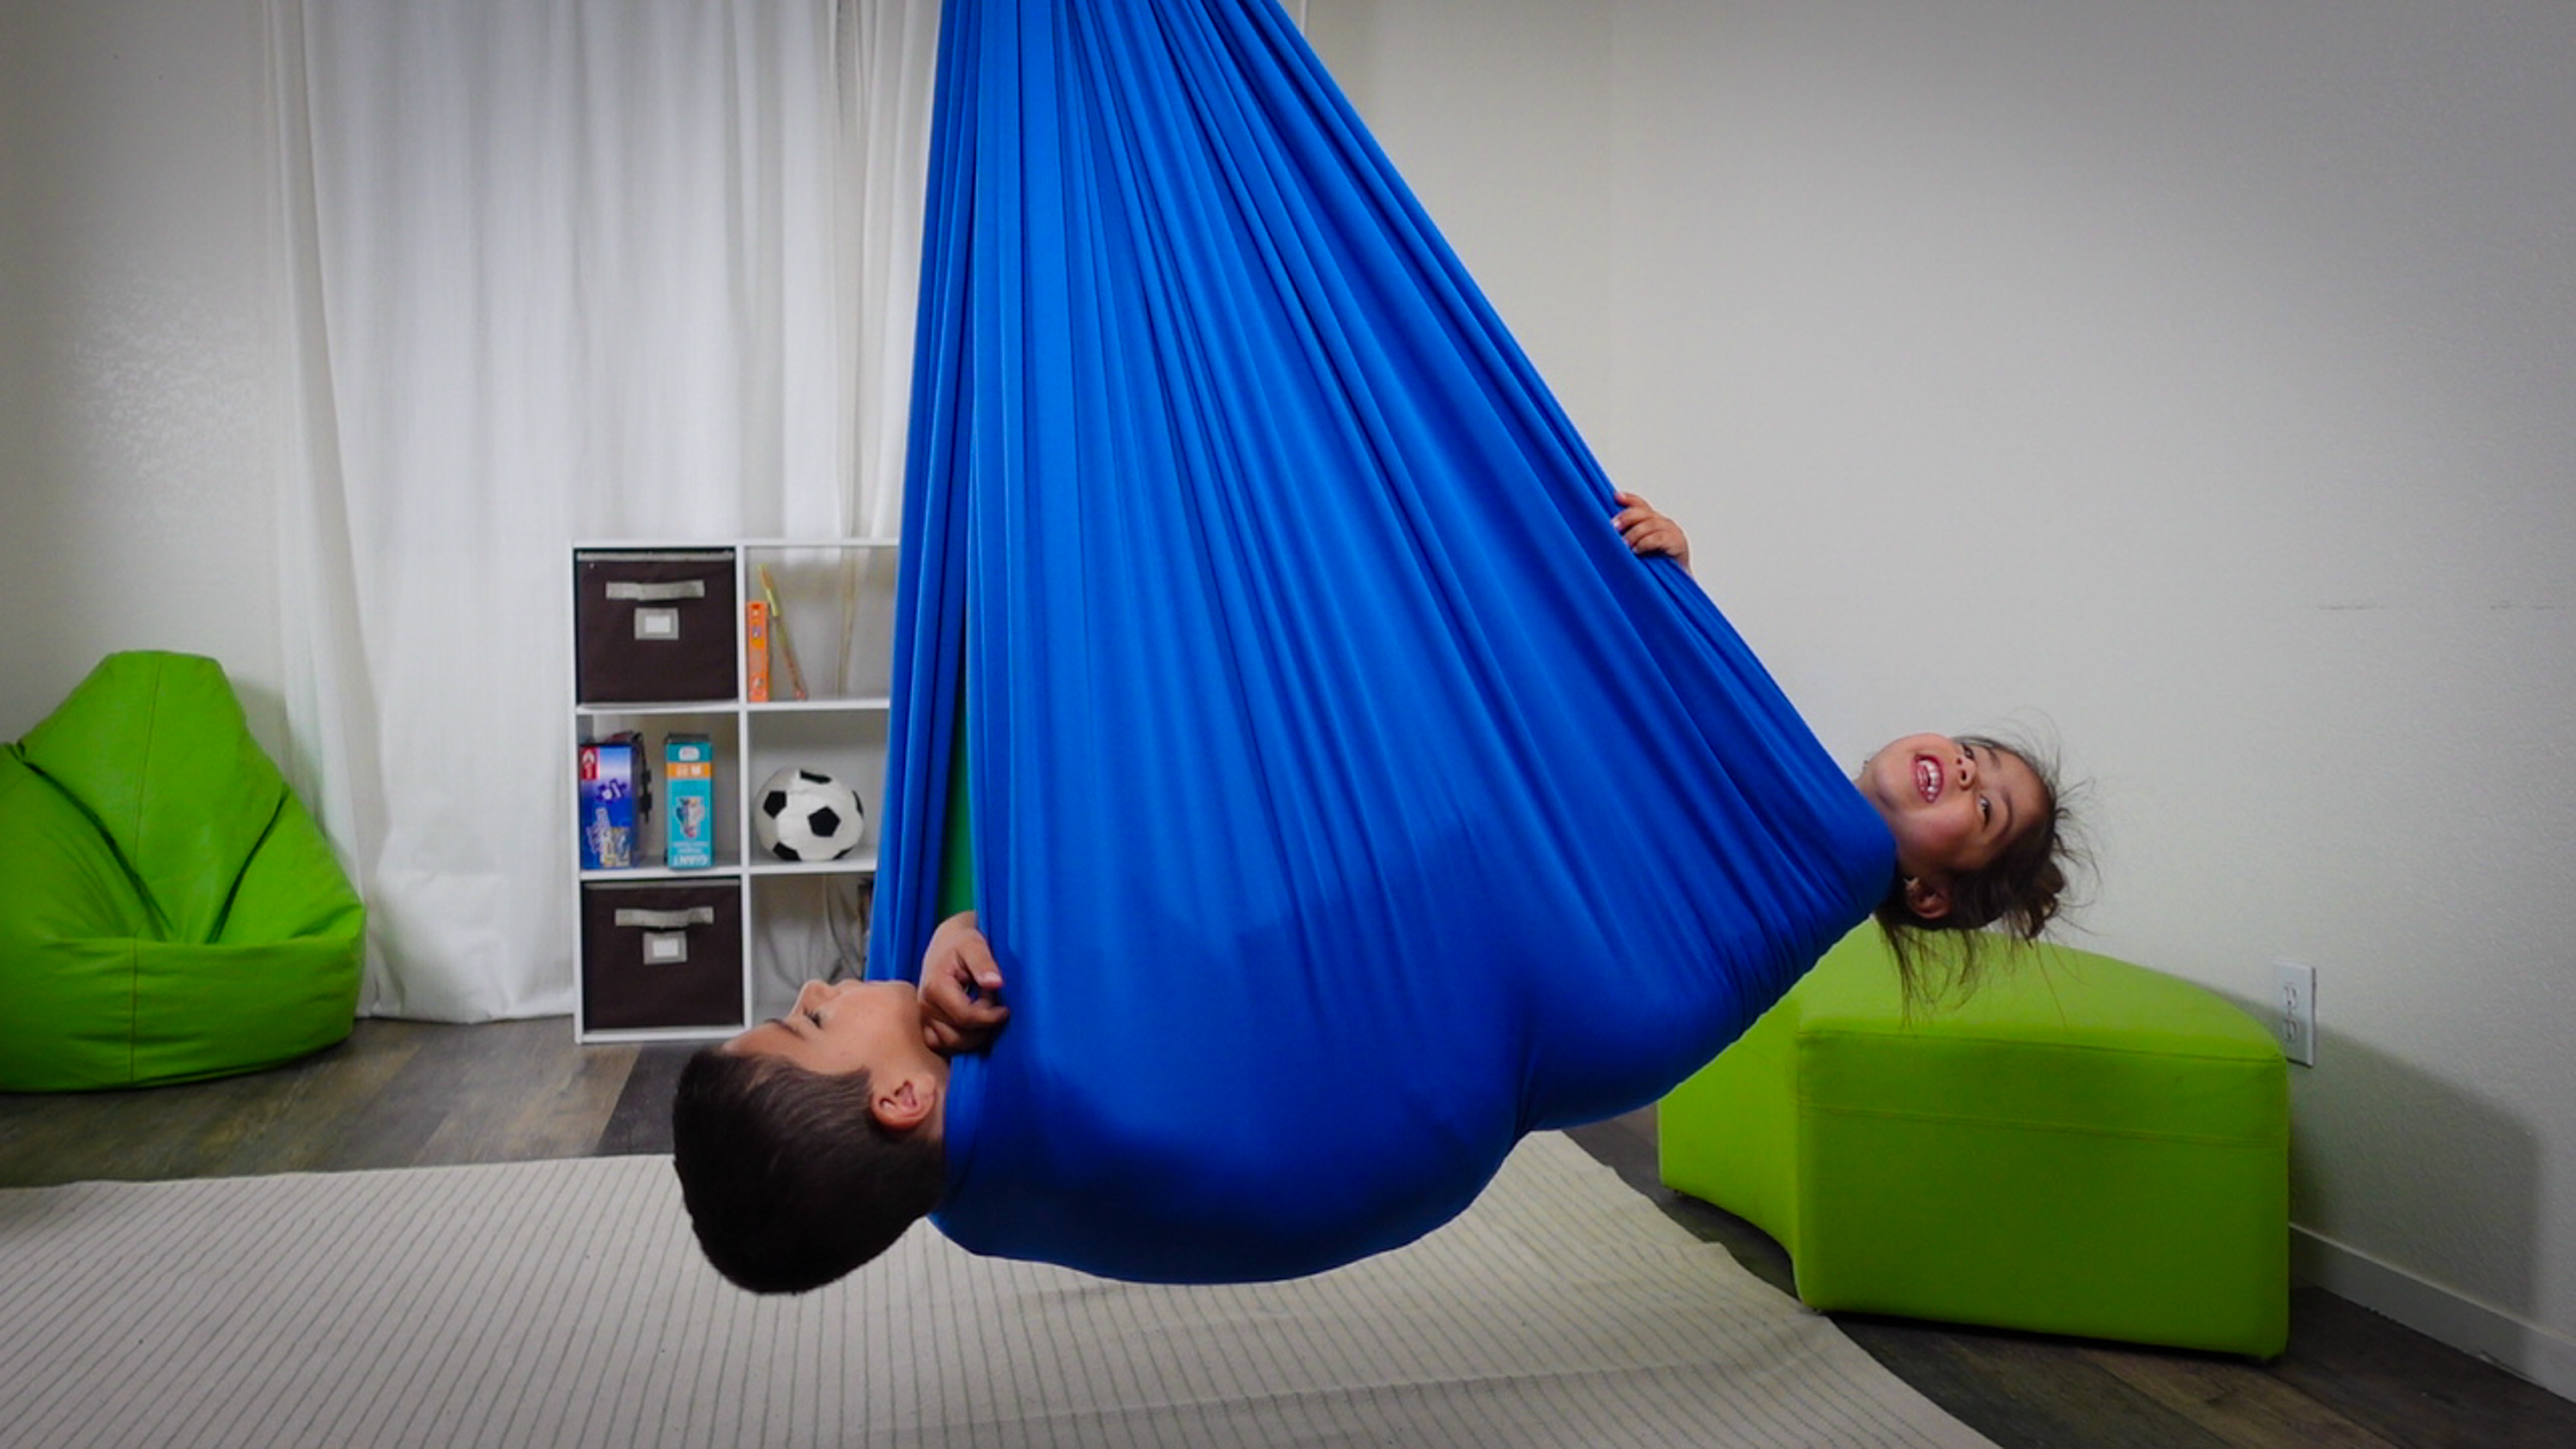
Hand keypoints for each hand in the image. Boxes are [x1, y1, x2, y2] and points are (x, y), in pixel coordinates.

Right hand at [918, 911, 1008, 1054]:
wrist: (946, 943)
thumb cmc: (962, 943)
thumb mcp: (975, 945)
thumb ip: (984, 963)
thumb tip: (996, 984)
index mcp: (935, 987)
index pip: (966, 1017)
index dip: (990, 1017)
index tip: (1006, 1010)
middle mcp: (925, 1006)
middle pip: (958, 1036)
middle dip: (982, 1026)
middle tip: (993, 1005)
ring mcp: (923, 1018)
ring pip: (951, 1045)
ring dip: (974, 1035)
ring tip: (983, 1011)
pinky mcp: (926, 1025)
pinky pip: (943, 1046)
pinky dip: (962, 1041)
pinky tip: (975, 1024)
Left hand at [1612, 491, 1692, 573]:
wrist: (1679, 581)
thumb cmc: (1658, 566)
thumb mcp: (1640, 549)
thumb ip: (1630, 538)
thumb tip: (1610, 534)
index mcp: (1655, 521)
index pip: (1641, 505)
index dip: (1629, 499)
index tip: (1616, 497)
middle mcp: (1664, 523)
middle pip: (1643, 512)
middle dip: (1627, 517)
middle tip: (1613, 527)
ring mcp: (1672, 532)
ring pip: (1650, 525)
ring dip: (1634, 534)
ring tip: (1623, 544)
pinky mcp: (1678, 543)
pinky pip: (1658, 539)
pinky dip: (1645, 543)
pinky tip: (1636, 550)